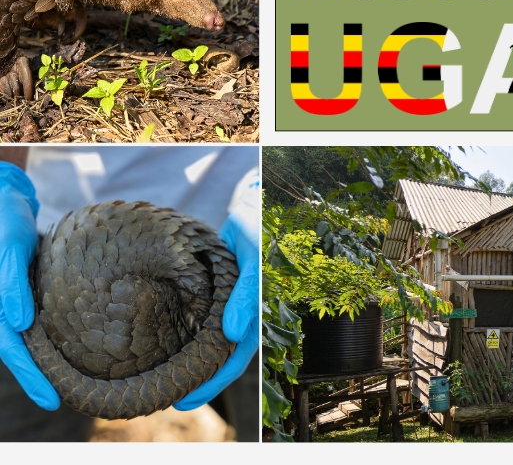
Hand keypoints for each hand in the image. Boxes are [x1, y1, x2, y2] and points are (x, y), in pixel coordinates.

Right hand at [0, 163, 59, 410]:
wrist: (5, 202)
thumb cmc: (5, 223)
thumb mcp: (9, 247)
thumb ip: (10, 284)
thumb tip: (20, 323)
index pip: (11, 349)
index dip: (31, 376)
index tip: (52, 400)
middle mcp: (1, 308)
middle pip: (20, 351)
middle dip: (39, 378)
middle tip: (62, 401)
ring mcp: (10, 301)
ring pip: (26, 340)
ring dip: (44, 361)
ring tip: (71, 381)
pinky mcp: (24, 291)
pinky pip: (34, 321)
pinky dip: (47, 338)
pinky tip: (69, 346)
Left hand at [174, 204, 259, 410]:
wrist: (250, 203)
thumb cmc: (255, 227)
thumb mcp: (252, 256)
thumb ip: (244, 294)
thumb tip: (231, 335)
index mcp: (256, 309)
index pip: (237, 355)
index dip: (215, 380)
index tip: (188, 399)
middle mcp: (242, 311)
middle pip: (222, 355)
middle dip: (201, 380)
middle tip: (173, 400)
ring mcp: (227, 303)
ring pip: (210, 342)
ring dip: (192, 362)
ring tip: (166, 380)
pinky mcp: (213, 292)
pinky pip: (201, 320)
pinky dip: (187, 337)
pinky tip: (169, 344)